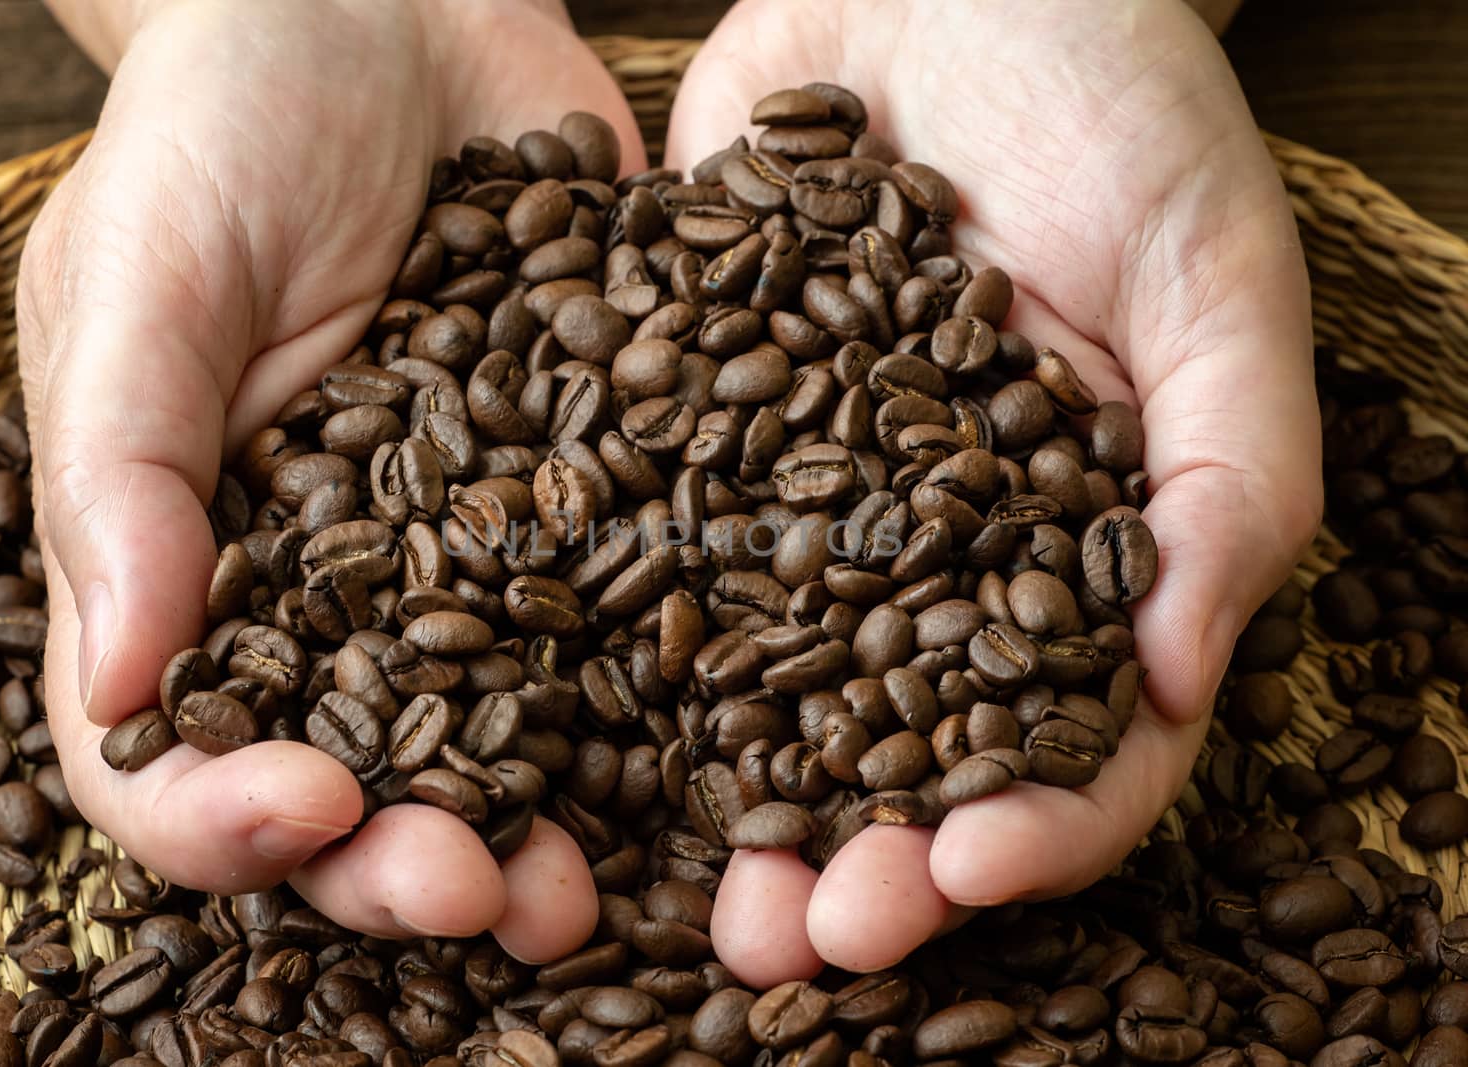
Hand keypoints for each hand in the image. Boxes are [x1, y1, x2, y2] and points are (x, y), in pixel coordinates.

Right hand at [17, 0, 643, 960]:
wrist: (391, 17)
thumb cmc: (228, 129)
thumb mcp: (145, 276)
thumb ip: (123, 471)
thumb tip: (128, 687)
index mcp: (192, 571)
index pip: (169, 759)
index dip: (222, 820)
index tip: (313, 808)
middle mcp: (338, 601)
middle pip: (354, 790)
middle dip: (410, 864)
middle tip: (486, 895)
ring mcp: (475, 566)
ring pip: (506, 744)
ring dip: (547, 831)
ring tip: (593, 890)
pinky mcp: (594, 507)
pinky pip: (633, 623)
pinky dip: (675, 700)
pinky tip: (731, 743)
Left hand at [664, 0, 1321, 985]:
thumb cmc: (1114, 101)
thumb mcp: (1212, 275)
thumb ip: (1229, 478)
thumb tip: (1182, 681)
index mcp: (1077, 546)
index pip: (1073, 735)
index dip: (1033, 825)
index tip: (966, 872)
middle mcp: (932, 553)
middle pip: (895, 753)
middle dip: (850, 857)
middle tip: (789, 943)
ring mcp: (803, 504)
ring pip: (758, 694)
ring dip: (709, 804)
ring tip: (666, 891)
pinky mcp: (688, 433)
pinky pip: (646, 554)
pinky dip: (600, 646)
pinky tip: (550, 723)